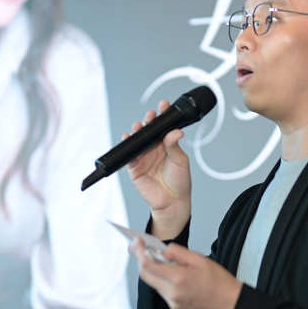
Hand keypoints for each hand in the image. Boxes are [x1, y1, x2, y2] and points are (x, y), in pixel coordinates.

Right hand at [124, 100, 191, 239]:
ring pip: (138, 139)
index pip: (163, 127)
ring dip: (137, 131)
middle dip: (148, 120)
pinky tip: (127, 137)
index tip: (164, 106)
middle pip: (149, 130)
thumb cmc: (180, 182)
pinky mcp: (135, 166)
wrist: (172, 202)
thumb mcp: (180, 161)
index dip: (163, 115)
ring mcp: (144, 156)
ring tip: (139, 125)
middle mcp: (154, 148)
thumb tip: (174, 131)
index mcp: (167, 145)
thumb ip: (174, 146)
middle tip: (151, 116)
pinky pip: (129, 153)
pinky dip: (127, 144)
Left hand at [132, 241, 242, 308]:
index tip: (137, 243)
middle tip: (143, 250)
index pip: (147, 266)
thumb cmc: (219, 282)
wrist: (231, 304)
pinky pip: (165, 295)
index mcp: (178, 279)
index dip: (138, 253)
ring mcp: (173, 305)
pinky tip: (181, 282)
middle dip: (143, 262)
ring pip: (156, 285)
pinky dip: (167, 285)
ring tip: (172, 267)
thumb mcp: (200, 259)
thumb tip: (162, 251)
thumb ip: (178, 252)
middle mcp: (172, 294)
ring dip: (158, 274)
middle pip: (146, 276)